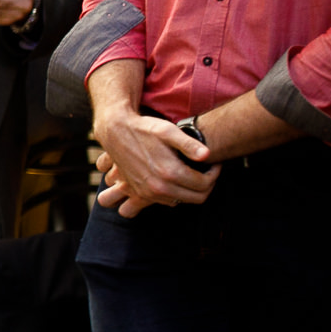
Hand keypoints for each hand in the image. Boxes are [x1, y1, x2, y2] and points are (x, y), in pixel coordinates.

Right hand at [92, 102, 217, 215]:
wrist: (115, 133)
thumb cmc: (144, 129)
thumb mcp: (168, 131)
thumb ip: (189, 144)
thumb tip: (207, 155)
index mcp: (170, 172)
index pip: (205, 184)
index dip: (215, 174)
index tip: (214, 164)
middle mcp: (159, 187)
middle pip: (198, 198)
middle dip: (207, 185)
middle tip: (207, 171)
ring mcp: (149, 192)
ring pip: (183, 202)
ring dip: (192, 191)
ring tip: (192, 174)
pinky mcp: (141, 193)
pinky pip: (168, 202)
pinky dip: (177, 194)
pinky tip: (176, 179)